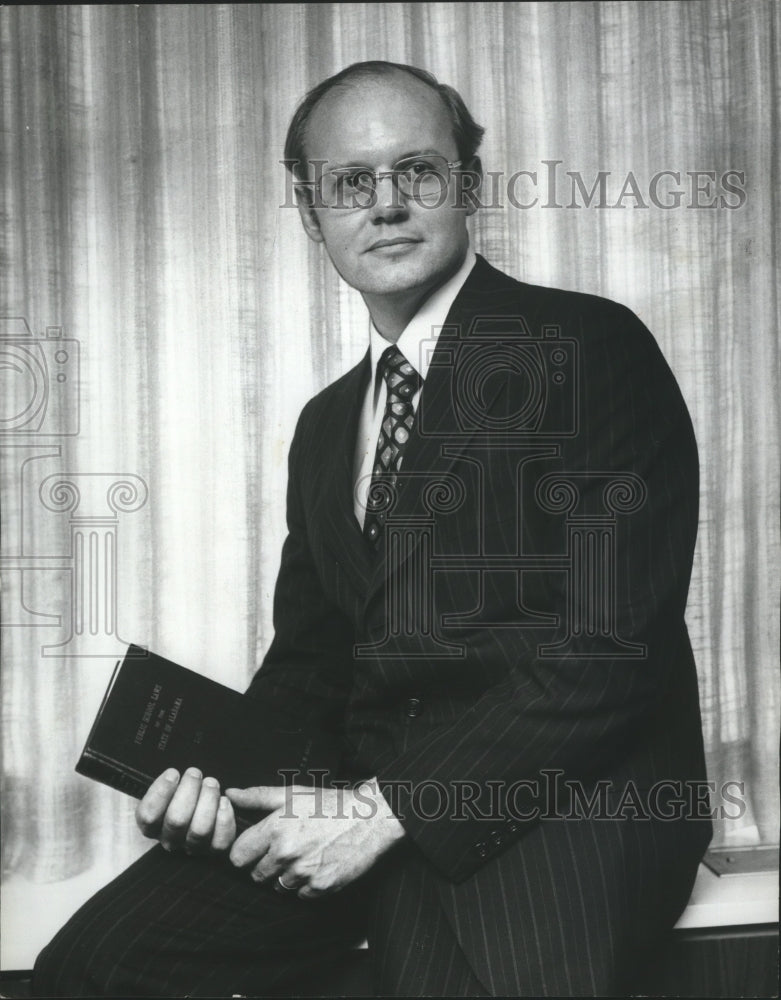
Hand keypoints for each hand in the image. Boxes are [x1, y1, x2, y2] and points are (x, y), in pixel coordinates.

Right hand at [135, 766, 236, 853]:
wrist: (201, 808)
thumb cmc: (181, 794)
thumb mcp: (165, 787)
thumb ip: (163, 783)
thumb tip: (170, 775)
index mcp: (152, 825)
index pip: (148, 817)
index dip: (161, 793)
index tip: (173, 773)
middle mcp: (170, 839)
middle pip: (176, 821)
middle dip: (189, 791)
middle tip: (194, 773)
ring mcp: (192, 847)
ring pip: (199, 830)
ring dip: (208, 801)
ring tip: (210, 783)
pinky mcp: (214, 849)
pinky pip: (220, 842)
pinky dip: (224, 819)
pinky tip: (224, 801)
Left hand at [226, 778, 404, 898]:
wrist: (370, 818)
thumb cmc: (329, 803)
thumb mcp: (292, 793)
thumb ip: (258, 796)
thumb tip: (230, 794)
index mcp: (275, 829)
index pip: (237, 857)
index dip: (245, 852)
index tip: (256, 847)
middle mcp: (286, 854)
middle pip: (255, 875)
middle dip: (264, 865)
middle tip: (283, 850)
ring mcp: (303, 873)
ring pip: (277, 887)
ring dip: (285, 876)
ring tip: (303, 855)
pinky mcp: (321, 888)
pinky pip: (300, 895)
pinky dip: (305, 884)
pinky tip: (316, 865)